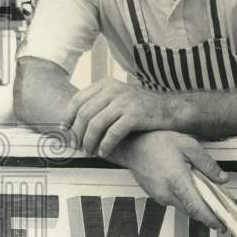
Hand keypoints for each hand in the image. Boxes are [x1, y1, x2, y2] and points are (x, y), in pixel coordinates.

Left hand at [65, 78, 182, 156]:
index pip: (78, 100)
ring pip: (96, 125)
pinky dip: (105, 145)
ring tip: (89, 151)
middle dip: (78, 134)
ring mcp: (124, 102)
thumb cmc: (142, 107)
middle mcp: (114, 90)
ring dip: (89, 141)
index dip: (68, 117)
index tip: (65, 130)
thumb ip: (100, 102)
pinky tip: (104, 152)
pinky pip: (112, 133)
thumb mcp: (119, 96)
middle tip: (78, 146)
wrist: (170, 109)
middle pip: (85, 114)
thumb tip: (76, 120)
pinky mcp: (134, 115)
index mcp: (106, 84)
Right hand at [114, 130, 228, 231]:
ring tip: (208, 197)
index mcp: (177, 181)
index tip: (221, 224)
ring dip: (197, 205)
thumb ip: (208, 164)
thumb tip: (221, 178)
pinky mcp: (156, 195)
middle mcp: (167, 193)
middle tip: (220, 210)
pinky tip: (191, 189)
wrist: (133, 145)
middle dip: (208, 213)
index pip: (197, 208)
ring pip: (184, 207)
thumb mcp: (189, 146)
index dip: (211, 219)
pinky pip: (175, 201)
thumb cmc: (157, 143)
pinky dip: (186, 199)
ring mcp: (160, 196)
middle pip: (192, 211)